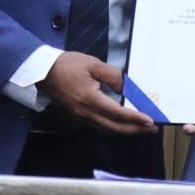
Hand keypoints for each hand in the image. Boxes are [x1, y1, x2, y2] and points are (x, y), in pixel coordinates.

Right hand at [40, 51, 157, 134]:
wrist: (43, 71)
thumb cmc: (67, 65)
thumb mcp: (93, 64)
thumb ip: (113, 76)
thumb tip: (126, 88)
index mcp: (89, 99)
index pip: (117, 113)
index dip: (134, 118)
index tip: (149, 120)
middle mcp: (85, 112)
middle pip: (114, 127)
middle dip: (135, 129)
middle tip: (152, 128)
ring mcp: (81, 116)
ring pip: (107, 129)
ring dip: (126, 130)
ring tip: (141, 128)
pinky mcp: (79, 116)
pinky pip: (100, 126)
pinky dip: (115, 127)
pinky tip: (123, 124)